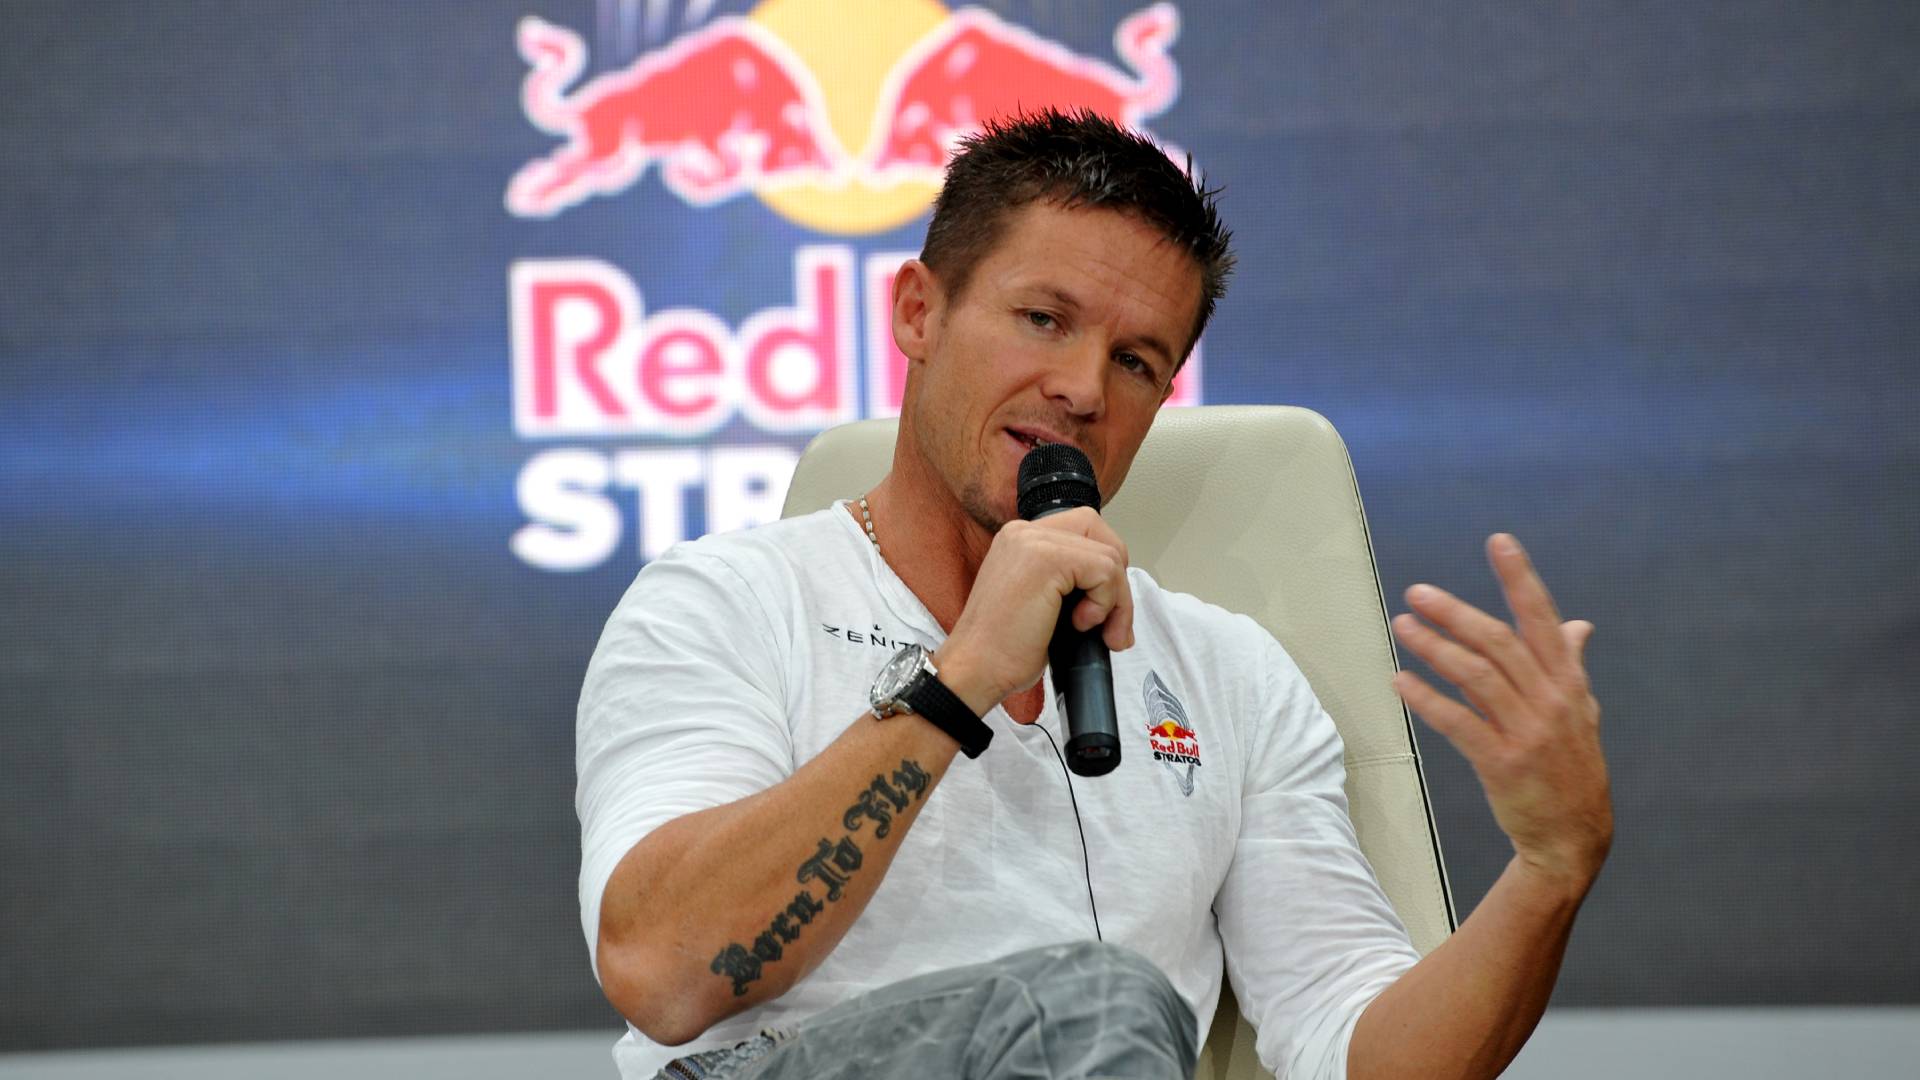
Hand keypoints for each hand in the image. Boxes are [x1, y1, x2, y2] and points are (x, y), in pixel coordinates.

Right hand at [936, 507, 1133, 720]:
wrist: (976, 669)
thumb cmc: (1003, 648)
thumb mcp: (1040, 600)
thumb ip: (1069, 582)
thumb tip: (1115, 587)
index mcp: (1021, 539)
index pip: (1084, 529)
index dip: (1104, 567)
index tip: (1102, 607)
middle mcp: (1025, 531)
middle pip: (1100, 533)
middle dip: (1117, 579)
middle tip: (1113, 622)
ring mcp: (1034, 541)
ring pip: (1109, 556)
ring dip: (1116, 602)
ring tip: (1095, 632)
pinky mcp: (1046, 560)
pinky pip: (1105, 571)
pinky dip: (1106, 604)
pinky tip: (1079, 624)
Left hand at [1390, 534, 1611, 895]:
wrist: (1574, 837)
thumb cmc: (1571, 767)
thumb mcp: (1582, 712)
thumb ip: (1571, 665)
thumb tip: (1577, 624)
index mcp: (1569, 682)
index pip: (1542, 619)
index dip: (1520, 578)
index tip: (1499, 542)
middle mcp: (1552, 700)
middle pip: (1499, 641)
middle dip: (1456, 612)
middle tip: (1417, 592)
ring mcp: (1529, 732)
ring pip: (1475, 676)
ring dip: (1434, 648)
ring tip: (1401, 627)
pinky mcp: (1502, 763)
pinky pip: (1458, 722)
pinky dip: (1426, 699)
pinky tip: (1400, 682)